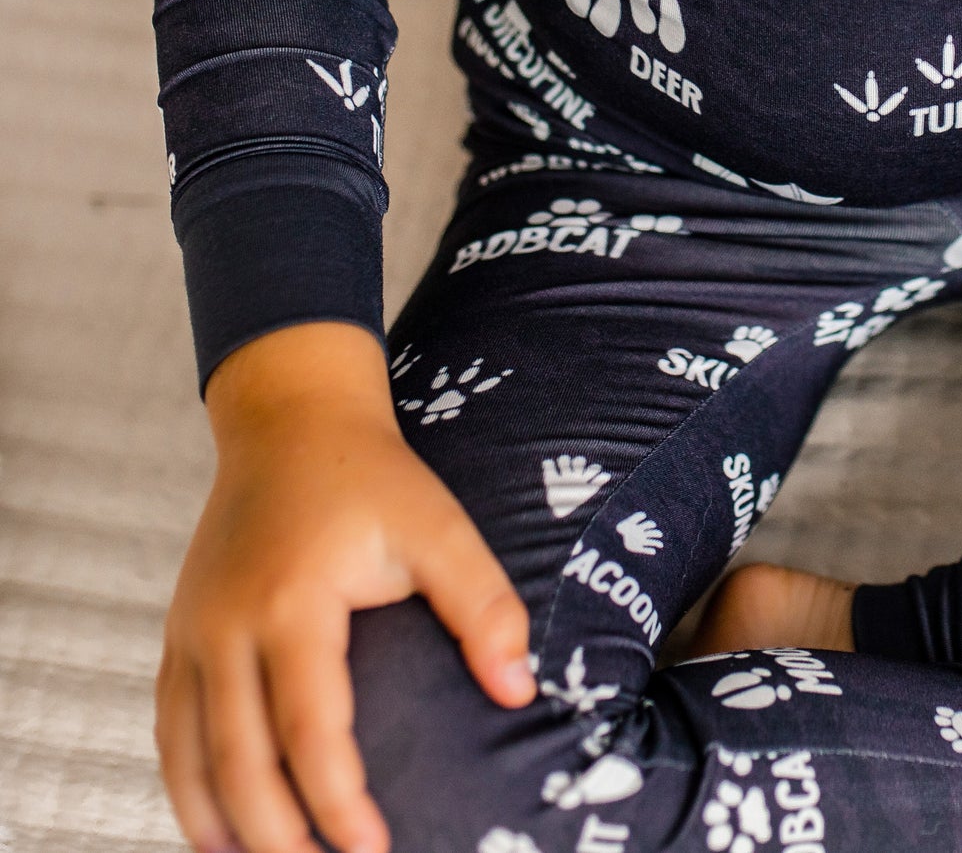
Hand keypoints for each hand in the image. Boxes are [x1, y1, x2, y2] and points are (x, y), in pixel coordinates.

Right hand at [155, 323, 533, 852]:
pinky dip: (189, 787)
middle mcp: (225, 627)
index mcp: (291, 603)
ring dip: (220, 826)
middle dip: (277, 837)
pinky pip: (171, 730)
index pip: (307, 729)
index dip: (337, 801)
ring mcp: (190, 633)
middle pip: (237, 763)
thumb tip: (517, 689)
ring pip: (189, 758)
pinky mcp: (177, 635)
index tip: (373, 852)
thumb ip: (484, 606)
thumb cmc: (373, 479)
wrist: (291, 423)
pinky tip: (218, 825)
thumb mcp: (441, 527)